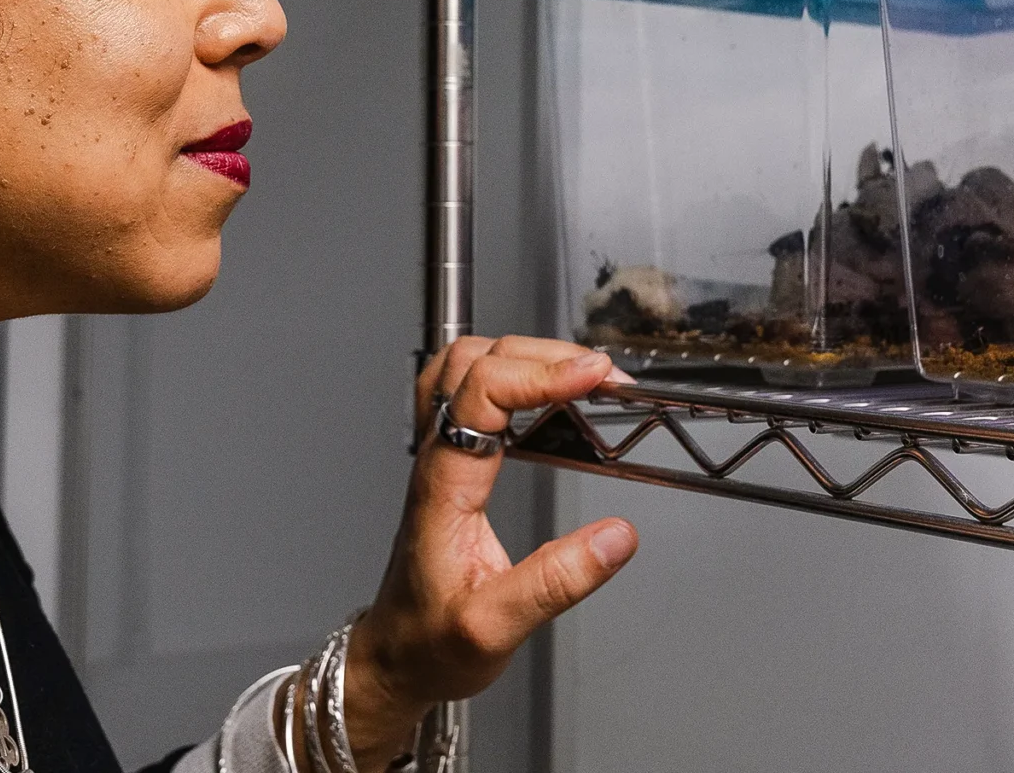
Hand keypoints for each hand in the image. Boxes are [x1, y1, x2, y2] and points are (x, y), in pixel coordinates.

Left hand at [337, 335, 638, 766]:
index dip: (541, 374)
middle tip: (606, 378)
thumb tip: (617, 537)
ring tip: (582, 377)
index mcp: (444, 487)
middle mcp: (437, 460)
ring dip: (527, 355)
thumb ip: (556, 582)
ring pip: (467, 365)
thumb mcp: (496, 628)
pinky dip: (513, 374)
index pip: (481, 394)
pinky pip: (471, 390)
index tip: (596, 378)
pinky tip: (548, 395)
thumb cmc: (431, 644)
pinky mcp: (453, 462)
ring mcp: (441, 456)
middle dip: (546, 355)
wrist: (396, 658)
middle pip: (477, 362)